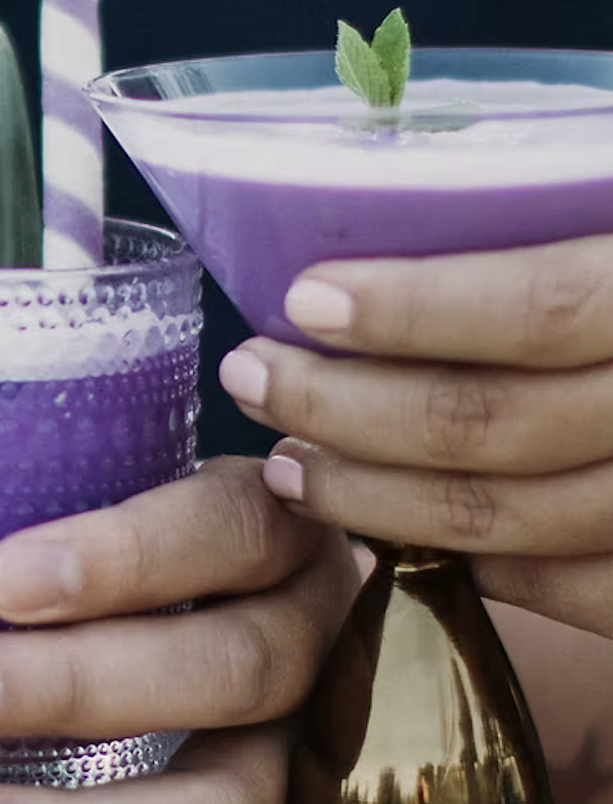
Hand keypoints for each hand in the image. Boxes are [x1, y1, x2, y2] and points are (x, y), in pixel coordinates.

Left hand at [0, 458, 356, 803]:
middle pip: (228, 665)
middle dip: (73, 686)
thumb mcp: (95, 497)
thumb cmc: (136, 557)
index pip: (226, 526)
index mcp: (271, 525)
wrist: (240, 652)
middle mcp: (317, 632)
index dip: (124, 555)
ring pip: (221, 800)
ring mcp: (313, 750)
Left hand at [217, 236, 612, 638]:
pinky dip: (455, 557)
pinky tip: (381, 529)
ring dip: (369, 492)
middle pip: (485, 423)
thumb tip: (398, 217)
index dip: (413, 309)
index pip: (540, 309)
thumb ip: (546, 235)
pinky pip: (554, 587)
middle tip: (249, 373)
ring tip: (282, 463)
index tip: (303, 299)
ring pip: (499, 514)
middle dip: (340, 404)